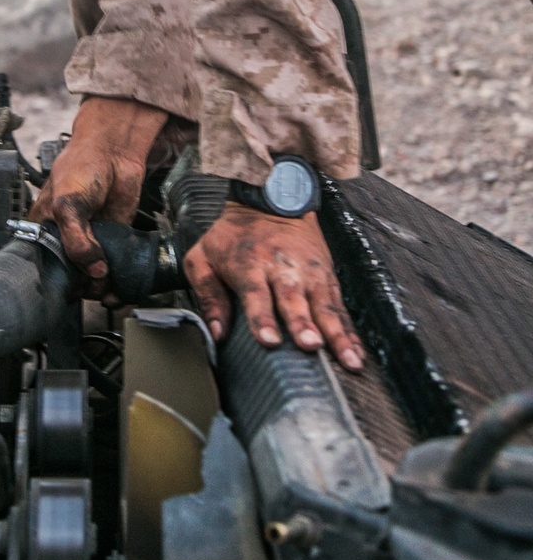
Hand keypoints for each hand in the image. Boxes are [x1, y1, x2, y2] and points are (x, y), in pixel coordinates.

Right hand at [32, 96, 167, 291]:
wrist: (114, 153)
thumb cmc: (81, 168)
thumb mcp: (68, 205)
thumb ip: (76, 240)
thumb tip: (94, 270)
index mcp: (43, 232)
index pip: (43, 267)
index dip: (54, 280)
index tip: (68, 288)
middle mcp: (64, 241)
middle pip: (69, 277)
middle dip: (81, 287)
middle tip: (92, 285)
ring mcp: (89, 243)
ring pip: (92, 278)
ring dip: (101, 288)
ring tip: (108, 286)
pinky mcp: (112, 243)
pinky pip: (113, 270)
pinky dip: (118, 281)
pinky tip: (120, 284)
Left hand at [183, 204, 364, 371]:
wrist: (269, 200)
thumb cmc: (233, 235)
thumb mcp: (203, 257)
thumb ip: (207, 295)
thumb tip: (215, 333)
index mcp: (250, 264)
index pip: (256, 294)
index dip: (261, 318)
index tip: (269, 340)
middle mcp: (283, 269)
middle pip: (294, 299)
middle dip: (302, 323)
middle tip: (310, 345)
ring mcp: (309, 273)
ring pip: (324, 306)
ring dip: (336, 333)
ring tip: (347, 359)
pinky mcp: (327, 277)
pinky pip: (339, 308)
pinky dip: (349, 331)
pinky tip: (356, 352)